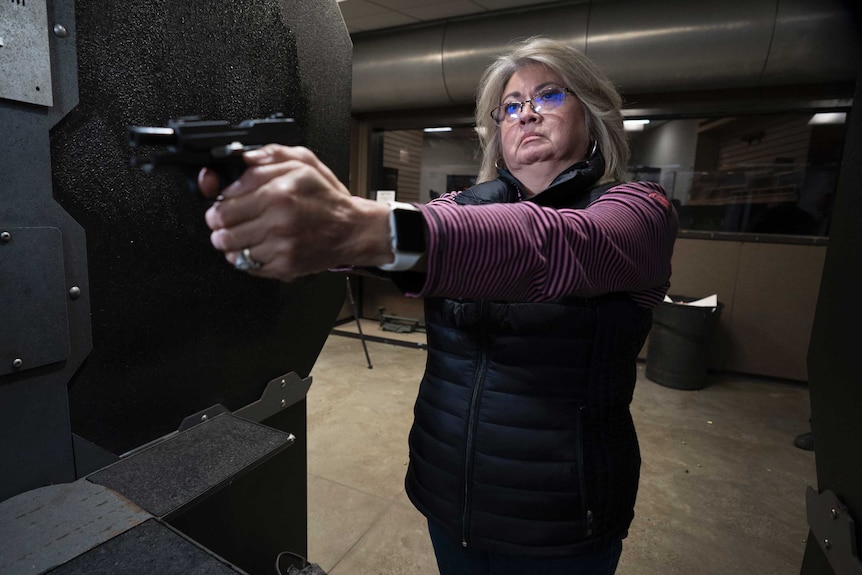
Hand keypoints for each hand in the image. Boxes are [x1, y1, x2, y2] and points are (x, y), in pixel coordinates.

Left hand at [200, 144, 391, 281]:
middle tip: (225, 220)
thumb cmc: (328, 198)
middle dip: (219, 223)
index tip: (221, 203)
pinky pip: (248, 266)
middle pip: (222, 227)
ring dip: (231, 242)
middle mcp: (277, 221)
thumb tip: (244, 159)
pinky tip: (258, 246)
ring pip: (232, 249)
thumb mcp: (305, 163)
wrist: (352, 230)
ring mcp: (280, 247)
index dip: (218, 202)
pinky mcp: (284, 266)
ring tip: (242, 234)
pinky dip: (247, 258)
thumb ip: (271, 155)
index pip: (224, 201)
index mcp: (278, 193)